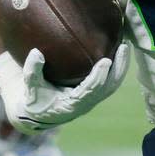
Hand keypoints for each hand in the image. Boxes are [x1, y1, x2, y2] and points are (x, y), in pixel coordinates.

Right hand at [0, 43, 129, 133]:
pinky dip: (117, 64)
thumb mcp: (28, 89)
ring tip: (125, 43)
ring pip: (113, 82)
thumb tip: (36, 53)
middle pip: (109, 87)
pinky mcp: (95, 90)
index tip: (105, 61)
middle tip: (124, 46)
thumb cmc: (32, 99)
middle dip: (119, 68)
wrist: (35, 112)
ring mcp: (93, 97)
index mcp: (71, 105)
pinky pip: (110, 78)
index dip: (99, 77)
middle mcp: (86, 103)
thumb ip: (31, 73)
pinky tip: (119, 46)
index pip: (90, 92)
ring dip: (122, 65)